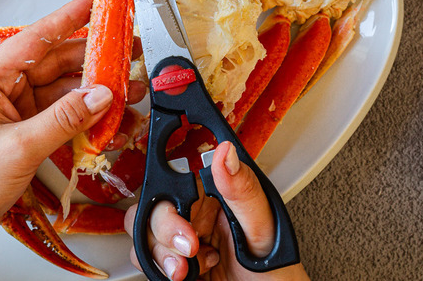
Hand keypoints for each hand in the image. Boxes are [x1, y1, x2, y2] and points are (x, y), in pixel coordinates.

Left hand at [0, 0, 145, 279]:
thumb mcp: (21, 147)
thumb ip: (66, 118)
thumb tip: (103, 94)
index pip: (37, 37)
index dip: (70, 17)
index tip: (97, 1)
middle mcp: (2, 88)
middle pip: (56, 63)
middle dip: (95, 61)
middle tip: (130, 55)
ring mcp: (13, 111)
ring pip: (63, 92)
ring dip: (95, 94)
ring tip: (131, 92)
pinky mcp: (23, 132)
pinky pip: (60, 117)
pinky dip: (84, 119)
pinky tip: (110, 123)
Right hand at [124, 141, 308, 280]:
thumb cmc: (277, 272)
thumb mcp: (264, 228)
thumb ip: (243, 189)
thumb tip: (226, 153)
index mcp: (217, 196)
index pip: (176, 182)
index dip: (170, 199)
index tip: (185, 223)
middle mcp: (197, 216)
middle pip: (153, 209)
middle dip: (164, 233)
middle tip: (190, 251)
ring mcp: (183, 243)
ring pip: (145, 236)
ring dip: (160, 255)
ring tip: (188, 270)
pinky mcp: (175, 267)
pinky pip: (147, 262)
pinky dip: (158, 271)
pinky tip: (187, 276)